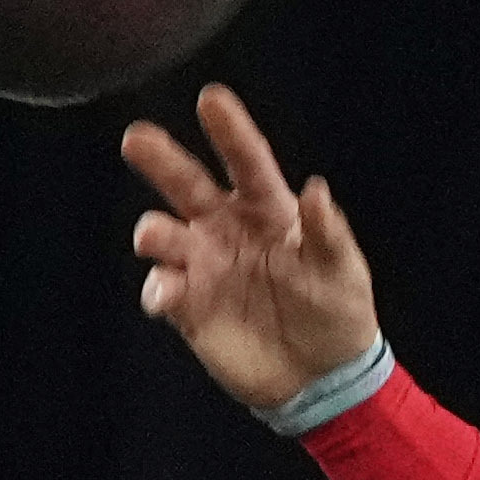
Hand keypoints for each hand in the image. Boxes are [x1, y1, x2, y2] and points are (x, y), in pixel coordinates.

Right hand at [123, 86, 387, 418]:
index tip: (211, 99)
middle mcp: (228, 230)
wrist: (321, 380)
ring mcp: (204, 266)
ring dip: (154, 232)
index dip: (229, 131)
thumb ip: (327, 231)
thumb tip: (314, 188)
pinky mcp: (189, 307)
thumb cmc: (338, 314)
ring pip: (165, 235)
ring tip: (154, 238)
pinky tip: (164, 295)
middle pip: (188, 185)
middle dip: (161, 160)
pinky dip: (158, 288)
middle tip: (136, 139)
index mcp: (268, 211)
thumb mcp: (343, 271)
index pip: (246, 162)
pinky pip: (163, 289)